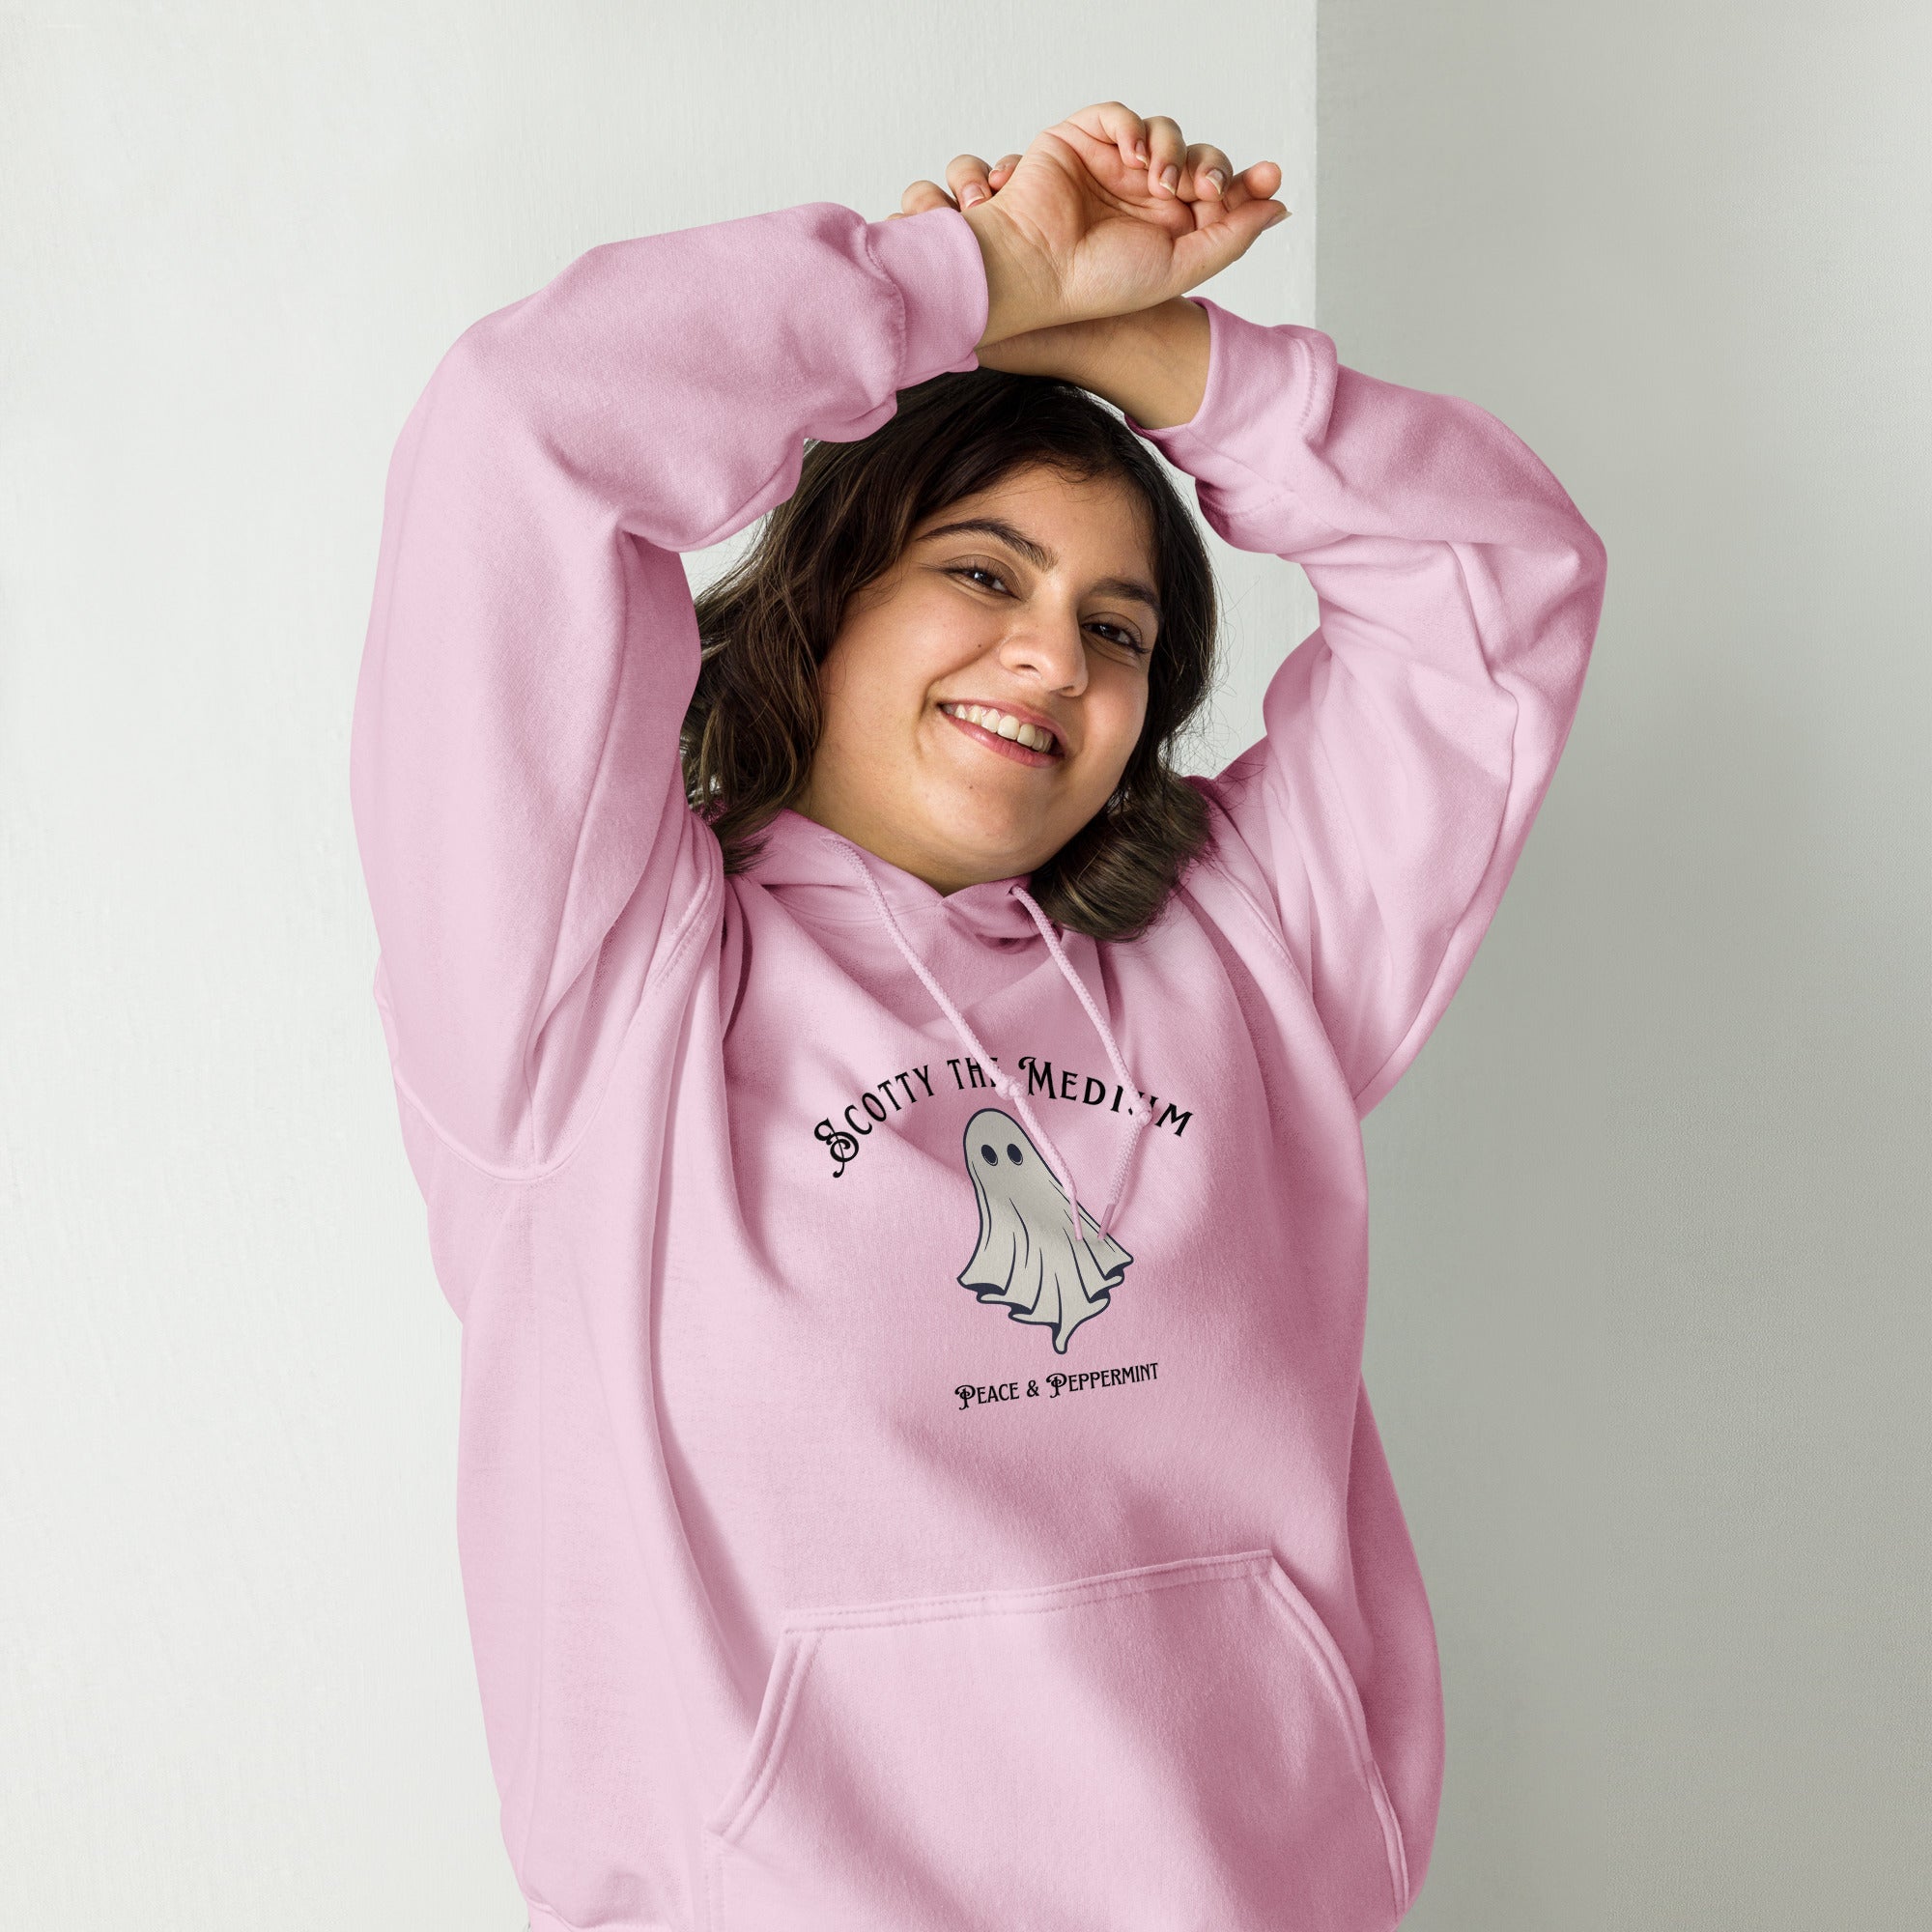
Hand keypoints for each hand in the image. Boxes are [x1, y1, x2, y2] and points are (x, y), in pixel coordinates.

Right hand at [885, 102, 1287, 348]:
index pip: (1216, 193)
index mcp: (1166, 228)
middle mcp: (1141, 195)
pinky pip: (1118, 114)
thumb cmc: (1098, 283)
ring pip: (1163, 133)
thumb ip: (1230, 238)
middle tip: (1204, 191)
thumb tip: (1278, 207)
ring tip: (1160, 182)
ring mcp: (1111, 166)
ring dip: (1172, 150)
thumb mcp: (1180, 268)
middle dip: (1210, 168)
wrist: (1036, 272)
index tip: (1270, 179)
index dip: (1245, 183)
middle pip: (1197, 157)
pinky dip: (1133, 126)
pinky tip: (1134, 156)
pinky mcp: (1080, 141)